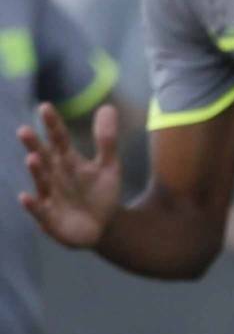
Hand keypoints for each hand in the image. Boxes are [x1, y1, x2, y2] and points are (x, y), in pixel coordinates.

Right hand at [17, 102, 121, 248]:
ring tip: (32, 158)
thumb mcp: (109, 166)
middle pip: (44, 157)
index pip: (59, 138)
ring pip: (42, 181)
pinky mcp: (49, 218)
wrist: (103, 227)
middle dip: (34, 145)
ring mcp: (50, 196)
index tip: (45, 107)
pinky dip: (32, 204)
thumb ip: (106, 140)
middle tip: (24, 130)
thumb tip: (108, 106)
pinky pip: (39, 210)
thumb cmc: (100, 193)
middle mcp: (55, 175)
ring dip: (36, 171)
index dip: (53, 124)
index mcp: (68, 160)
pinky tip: (25, 197)